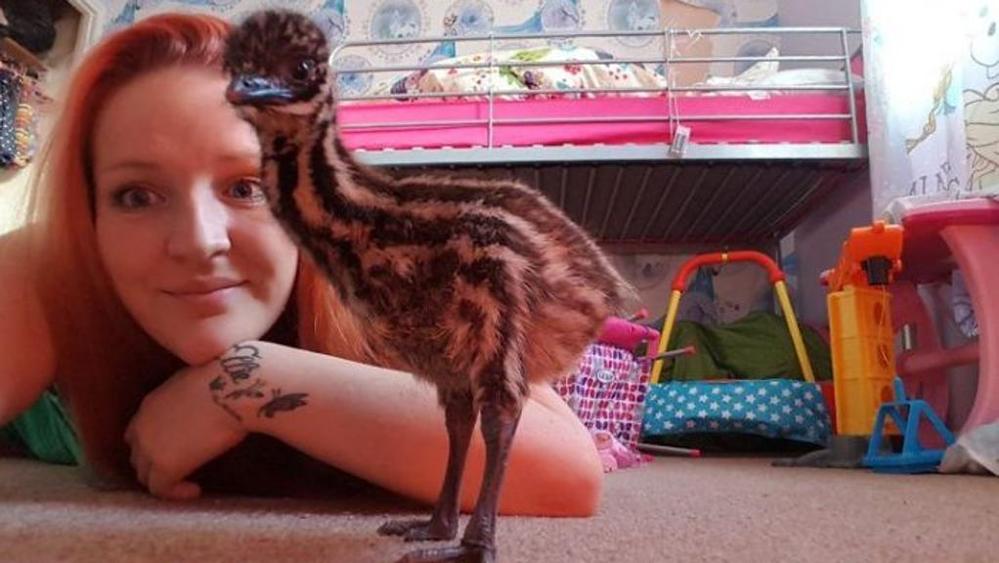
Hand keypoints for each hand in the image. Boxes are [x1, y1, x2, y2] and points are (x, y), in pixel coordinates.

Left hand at [124, 362, 247, 499]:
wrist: (233, 391)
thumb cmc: (224, 380)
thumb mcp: (193, 383)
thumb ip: (183, 400)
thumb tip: (197, 406)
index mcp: (148, 406)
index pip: (137, 433)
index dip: (153, 445)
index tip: (175, 450)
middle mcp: (142, 427)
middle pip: (138, 456)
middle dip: (155, 465)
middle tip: (180, 469)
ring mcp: (150, 449)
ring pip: (146, 475)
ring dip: (164, 480)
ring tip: (187, 482)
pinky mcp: (165, 467)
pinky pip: (161, 490)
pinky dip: (176, 493)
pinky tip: (195, 491)